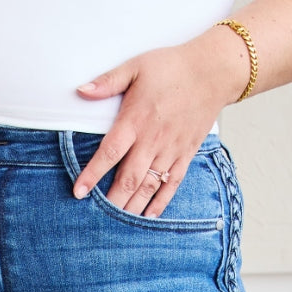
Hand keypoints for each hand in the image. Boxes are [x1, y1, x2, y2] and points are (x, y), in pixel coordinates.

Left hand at [73, 31, 249, 217]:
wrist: (212, 72)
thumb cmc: (171, 67)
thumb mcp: (135, 67)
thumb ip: (108, 82)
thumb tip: (81, 91)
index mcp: (136, 120)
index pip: (110, 152)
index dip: (93, 174)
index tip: (79, 191)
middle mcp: (153, 140)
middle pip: (129, 178)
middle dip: (112, 201)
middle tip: (96, 219)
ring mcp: (171, 150)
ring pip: (149, 186)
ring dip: (133, 207)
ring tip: (118, 224)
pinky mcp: (186, 154)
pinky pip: (172, 184)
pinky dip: (161, 202)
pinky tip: (149, 216)